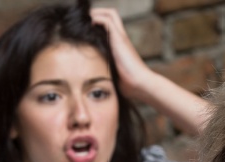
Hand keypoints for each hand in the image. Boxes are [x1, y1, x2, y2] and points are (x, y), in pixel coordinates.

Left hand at [91, 7, 209, 134]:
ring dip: (96, 13)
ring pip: (109, 14)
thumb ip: (105, 72)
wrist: (140, 84)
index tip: (85, 28)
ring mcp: (121, 37)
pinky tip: (89, 25)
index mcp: (120, 45)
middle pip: (110, 15)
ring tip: (85, 20)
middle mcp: (121, 38)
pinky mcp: (119, 38)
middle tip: (84, 21)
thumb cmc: (129, 85)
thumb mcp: (113, 75)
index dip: (98, 22)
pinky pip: (107, 20)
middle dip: (96, 14)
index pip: (110, 25)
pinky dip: (96, 18)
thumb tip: (93, 83)